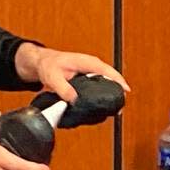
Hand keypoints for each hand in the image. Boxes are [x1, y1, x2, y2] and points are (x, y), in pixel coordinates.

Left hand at [15, 43, 129, 102]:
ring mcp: (91, 71)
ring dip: (112, 92)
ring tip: (115, 107)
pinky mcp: (89, 77)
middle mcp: (92, 66)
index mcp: (86, 62)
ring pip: (107, 81)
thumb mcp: (53, 77)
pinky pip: (101, 84)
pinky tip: (103, 103)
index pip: (106, 70)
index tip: (125, 90)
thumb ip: (63, 88)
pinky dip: (104, 92)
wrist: (44, 62)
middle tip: (120, 106)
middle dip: (118, 89)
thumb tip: (74, 99)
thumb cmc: (49, 65)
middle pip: (111, 76)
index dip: (117, 79)